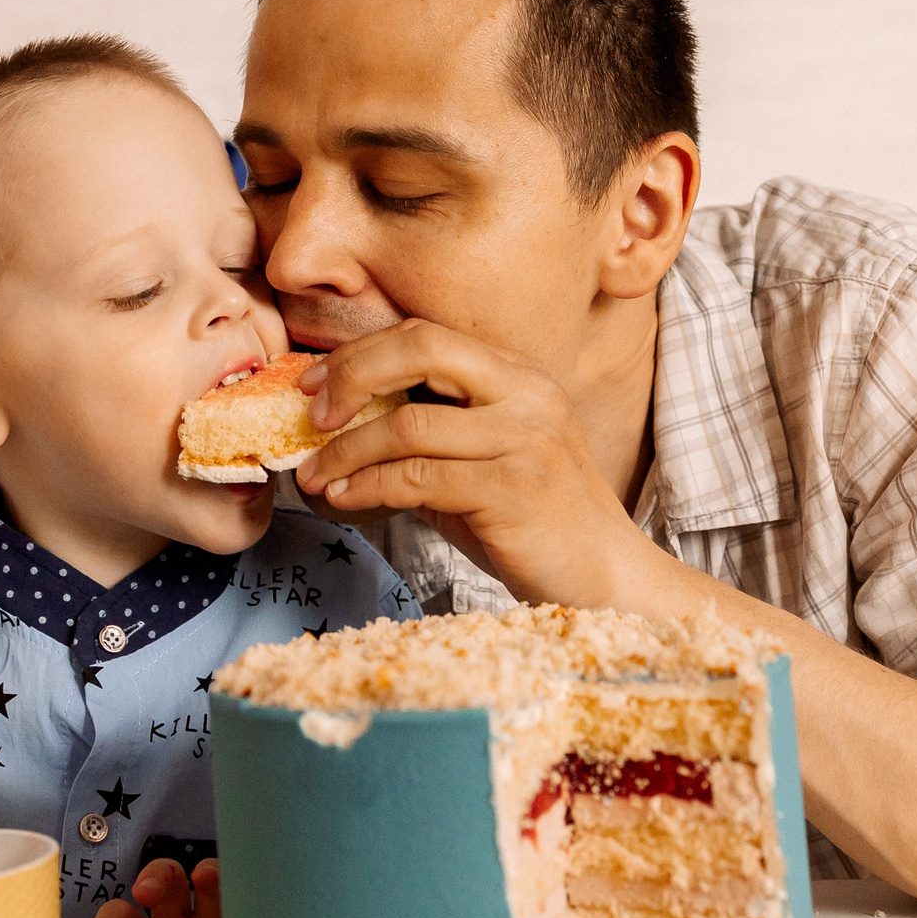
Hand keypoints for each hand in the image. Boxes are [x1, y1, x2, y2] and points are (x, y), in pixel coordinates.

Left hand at [292, 321, 649, 606]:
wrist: (605, 581)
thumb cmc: (533, 525)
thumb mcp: (479, 465)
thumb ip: (427, 440)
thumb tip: (339, 431)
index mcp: (518, 376)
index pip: (427, 336)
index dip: (361, 354)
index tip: (314, 386)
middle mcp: (527, 394)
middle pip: (421, 349)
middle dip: (352, 376)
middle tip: (311, 416)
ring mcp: (525, 438)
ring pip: (409, 424)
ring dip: (345, 452)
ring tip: (313, 477)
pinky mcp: (514, 489)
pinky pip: (419, 478)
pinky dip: (368, 487)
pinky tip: (345, 501)